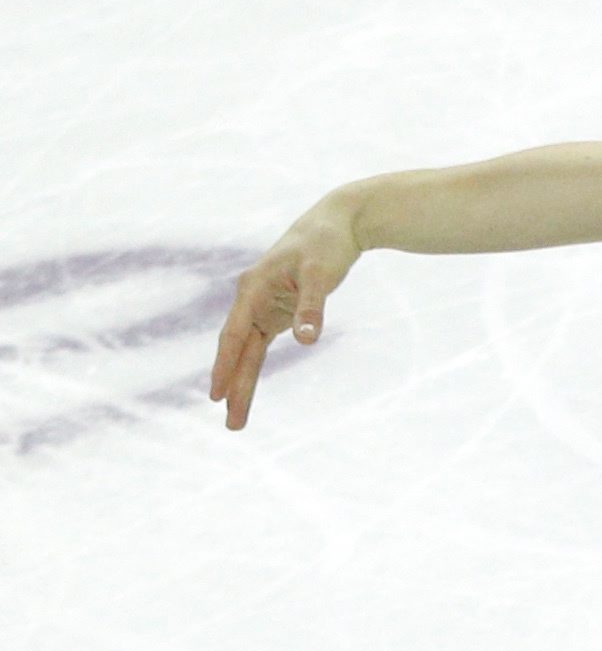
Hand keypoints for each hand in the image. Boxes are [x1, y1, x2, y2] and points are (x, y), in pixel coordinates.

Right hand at [211, 195, 360, 429]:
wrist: (335, 225)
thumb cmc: (325, 244)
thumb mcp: (320, 274)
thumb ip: (312, 307)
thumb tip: (306, 340)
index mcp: (253, 289)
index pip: (235, 335)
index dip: (226, 366)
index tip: (216, 395)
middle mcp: (251, 300)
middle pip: (238, 351)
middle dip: (234, 387)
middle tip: (231, 425)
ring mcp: (262, 308)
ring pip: (248, 353)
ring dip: (242, 383)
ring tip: (236, 419)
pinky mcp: (277, 313)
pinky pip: (260, 347)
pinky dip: (253, 368)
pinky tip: (246, 392)